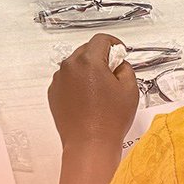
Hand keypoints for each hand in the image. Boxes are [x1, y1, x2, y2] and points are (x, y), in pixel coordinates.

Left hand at [49, 34, 138, 149]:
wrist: (89, 144)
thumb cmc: (110, 119)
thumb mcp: (130, 89)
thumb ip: (125, 67)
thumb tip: (118, 62)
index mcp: (88, 61)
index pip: (101, 39)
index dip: (114, 43)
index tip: (120, 52)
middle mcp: (69, 65)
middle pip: (86, 50)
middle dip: (101, 57)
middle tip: (113, 74)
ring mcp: (59, 79)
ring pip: (76, 65)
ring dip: (88, 70)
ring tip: (100, 91)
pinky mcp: (53, 91)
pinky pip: (67, 79)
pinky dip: (77, 83)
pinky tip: (88, 100)